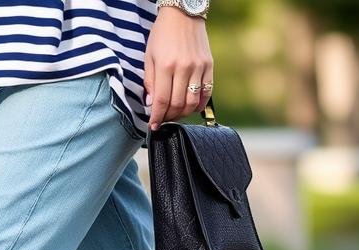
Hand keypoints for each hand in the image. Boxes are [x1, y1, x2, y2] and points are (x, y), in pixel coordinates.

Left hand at [144, 7, 213, 129]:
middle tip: (163, 120)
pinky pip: (206, 93)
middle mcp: (184, 68)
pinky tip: (190, 107)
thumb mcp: (149, 56)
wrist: (184, 13)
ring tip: (175, 114)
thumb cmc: (162, 34)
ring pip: (192, 102)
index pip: (162, 101)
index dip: (157, 118)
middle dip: (169, 117)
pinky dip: (199, 104)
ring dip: (183, 114)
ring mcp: (199, 68)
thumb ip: (150, 82)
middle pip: (177, 105)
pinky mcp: (209, 66)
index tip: (153, 126)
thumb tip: (152, 105)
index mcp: (166, 66)